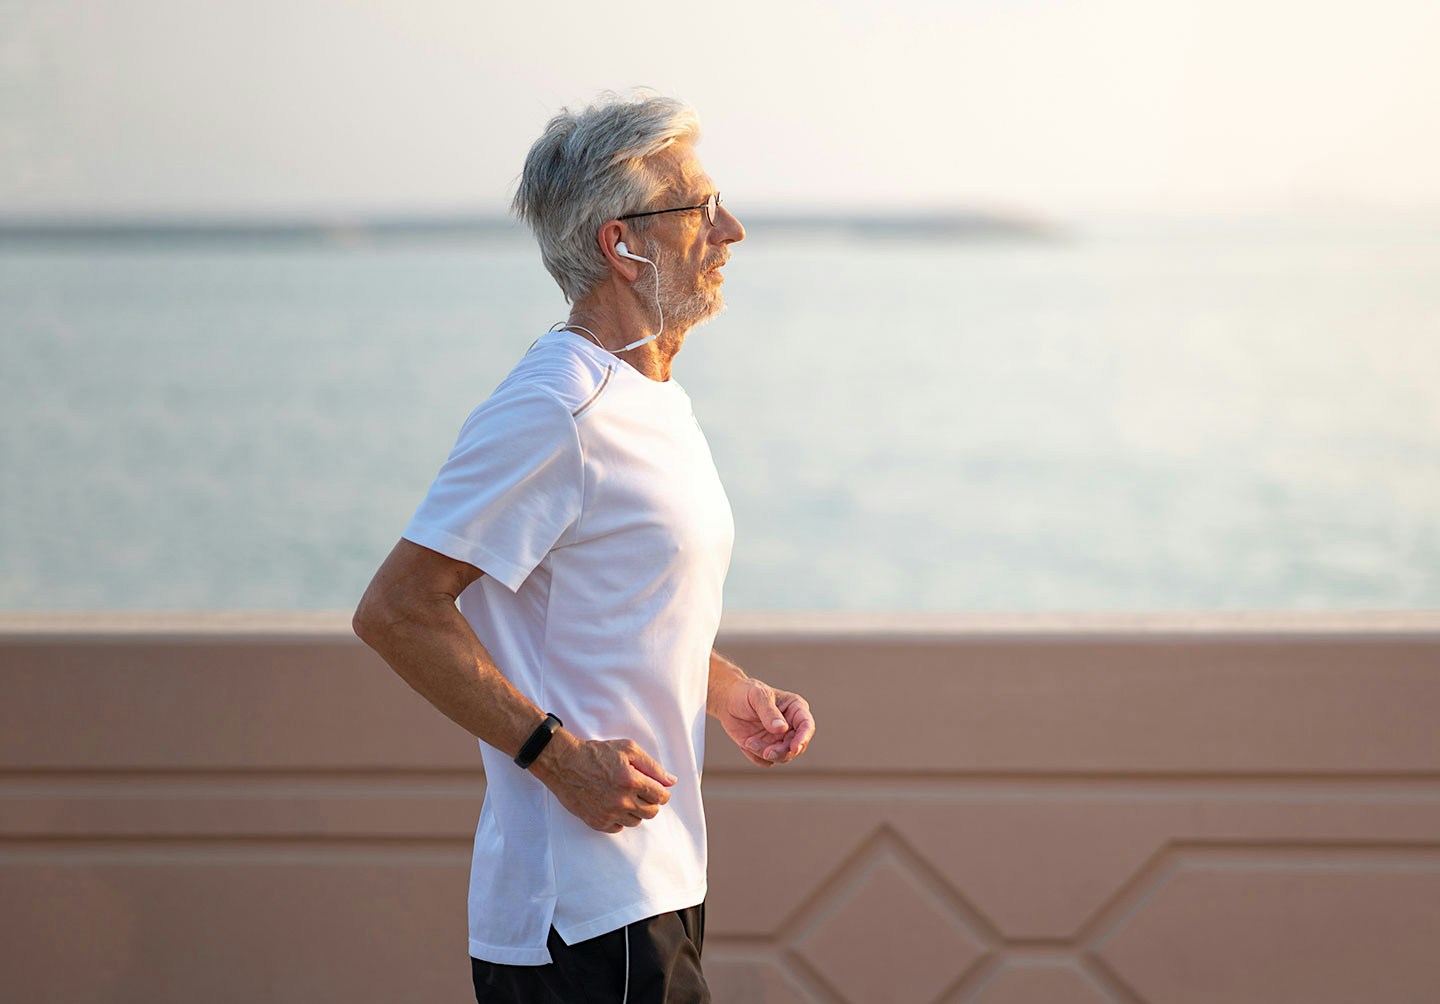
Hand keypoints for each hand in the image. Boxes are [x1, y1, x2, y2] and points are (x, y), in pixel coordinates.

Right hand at [530, 733, 674, 832]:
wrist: (565, 764)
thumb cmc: (596, 753)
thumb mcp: (628, 749)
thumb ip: (652, 766)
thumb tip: (671, 781)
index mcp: (632, 781)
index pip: (661, 797)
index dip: (661, 791)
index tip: (655, 787)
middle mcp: (622, 801)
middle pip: (651, 812)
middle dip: (650, 801)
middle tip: (640, 790)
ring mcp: (609, 814)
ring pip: (637, 821)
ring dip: (635, 810)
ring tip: (624, 796)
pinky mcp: (597, 822)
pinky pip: (619, 827)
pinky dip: (620, 818)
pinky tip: (613, 804)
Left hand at [714, 678, 814, 767]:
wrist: (727, 702)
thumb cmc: (745, 693)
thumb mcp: (757, 696)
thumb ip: (769, 712)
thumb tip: (782, 729)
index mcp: (795, 708)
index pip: (806, 725)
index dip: (803, 738)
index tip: (794, 748)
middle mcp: (791, 726)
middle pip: (795, 747)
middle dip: (781, 752)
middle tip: (766, 752)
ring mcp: (779, 739)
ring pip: (781, 756)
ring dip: (765, 754)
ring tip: (748, 742)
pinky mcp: (767, 748)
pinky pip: (766, 762)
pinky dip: (755, 756)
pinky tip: (745, 742)